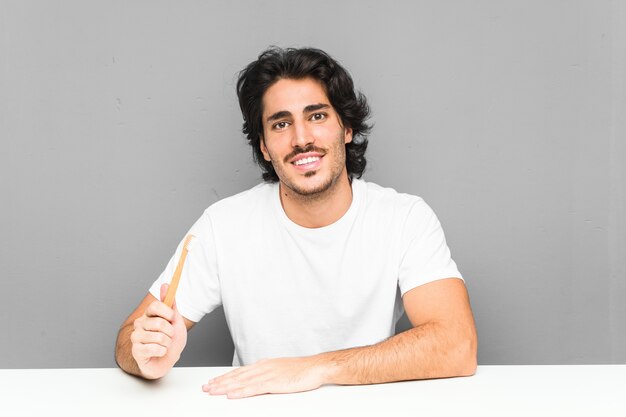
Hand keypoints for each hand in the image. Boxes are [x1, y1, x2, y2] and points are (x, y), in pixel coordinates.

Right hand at [130, 283, 187, 378]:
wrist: (165, 361)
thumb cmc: (169, 340)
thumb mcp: (175, 321)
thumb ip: (171, 304)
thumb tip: (165, 284)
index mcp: (149, 315)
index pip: (155, 306)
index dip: (168, 312)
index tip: (173, 318)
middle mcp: (140, 324)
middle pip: (159, 323)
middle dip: (170, 332)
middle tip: (169, 336)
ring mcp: (136, 337)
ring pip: (159, 337)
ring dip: (167, 344)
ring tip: (165, 346)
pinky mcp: (136, 351)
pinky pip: (155, 349)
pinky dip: (162, 352)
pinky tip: (159, 353)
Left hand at [202, 356, 331, 398]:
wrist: (316, 367)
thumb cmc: (301, 370)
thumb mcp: (280, 369)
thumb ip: (267, 373)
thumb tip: (256, 379)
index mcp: (264, 364)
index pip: (240, 372)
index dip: (225, 377)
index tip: (213, 381)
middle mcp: (263, 368)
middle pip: (236, 376)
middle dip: (220, 382)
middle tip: (206, 387)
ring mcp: (268, 375)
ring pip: (241, 382)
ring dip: (225, 387)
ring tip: (212, 391)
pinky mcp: (274, 383)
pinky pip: (254, 389)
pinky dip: (240, 392)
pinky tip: (231, 395)